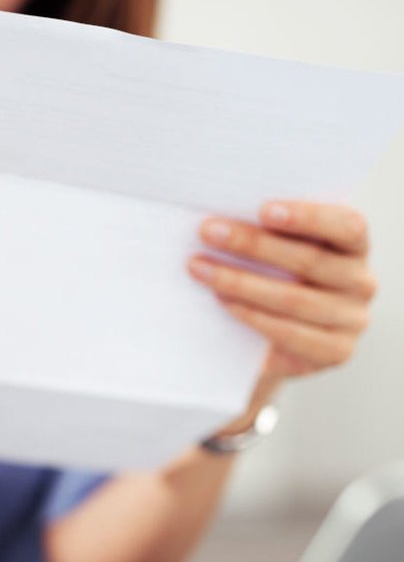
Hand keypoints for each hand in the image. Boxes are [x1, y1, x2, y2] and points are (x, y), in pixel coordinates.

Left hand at [188, 201, 374, 381]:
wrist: (269, 341)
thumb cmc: (270, 278)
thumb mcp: (274, 252)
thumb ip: (265, 232)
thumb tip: (221, 216)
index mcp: (354, 246)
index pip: (346, 226)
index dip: (307, 217)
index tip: (263, 210)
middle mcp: (361, 282)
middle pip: (309, 260)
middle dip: (252, 244)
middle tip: (207, 231)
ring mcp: (351, 320)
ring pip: (293, 298)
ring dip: (239, 281)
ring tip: (200, 268)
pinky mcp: (335, 352)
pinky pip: (290, 333)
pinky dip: (252, 315)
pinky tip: (222, 301)